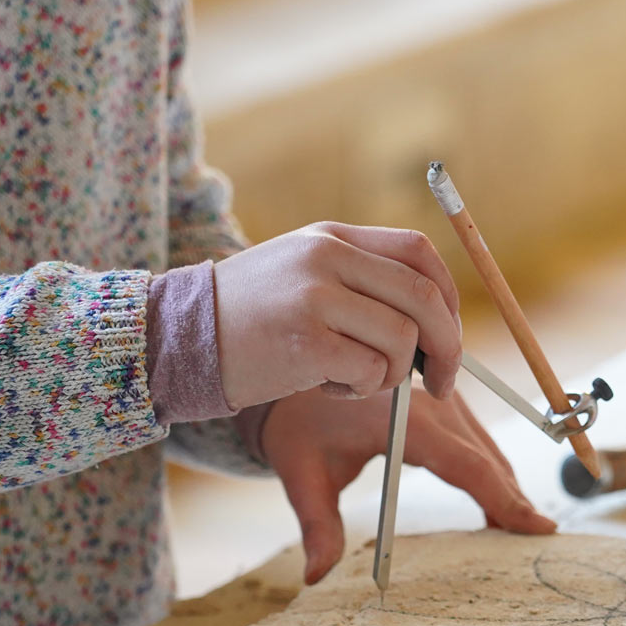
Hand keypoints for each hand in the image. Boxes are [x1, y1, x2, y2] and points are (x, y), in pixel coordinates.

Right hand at [213, 222, 462, 406]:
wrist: (177, 338)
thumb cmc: (248, 319)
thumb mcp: (302, 275)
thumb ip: (360, 282)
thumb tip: (437, 323)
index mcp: (331, 237)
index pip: (419, 254)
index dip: (447, 298)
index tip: (447, 335)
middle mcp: (327, 258)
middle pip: (424, 297)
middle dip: (447, 348)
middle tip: (445, 384)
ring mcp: (315, 297)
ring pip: (403, 340)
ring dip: (392, 374)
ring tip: (351, 377)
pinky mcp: (306, 342)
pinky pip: (371, 371)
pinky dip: (360, 389)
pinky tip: (325, 386)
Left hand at [259, 385, 557, 584]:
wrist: (303, 368)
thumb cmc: (300, 426)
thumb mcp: (303, 475)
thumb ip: (317, 527)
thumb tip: (317, 577)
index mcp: (404, 420)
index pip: (467, 465)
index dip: (504, 499)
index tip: (536, 527)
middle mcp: (432, 403)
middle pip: (487, 460)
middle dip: (511, 502)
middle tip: (533, 543)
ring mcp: (443, 396)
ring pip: (488, 450)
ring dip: (505, 488)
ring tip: (519, 530)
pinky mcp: (445, 398)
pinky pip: (478, 439)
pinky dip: (491, 471)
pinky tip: (496, 501)